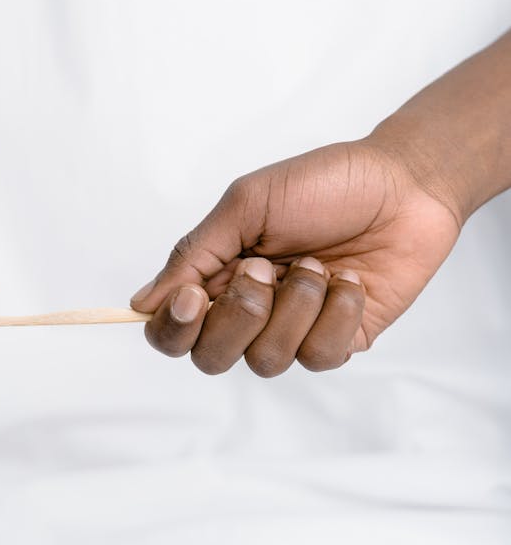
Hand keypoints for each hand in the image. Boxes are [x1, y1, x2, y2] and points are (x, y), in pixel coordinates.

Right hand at [130, 138, 461, 375]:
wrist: (404, 184)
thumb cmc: (324, 184)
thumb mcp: (248, 204)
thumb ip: (194, 254)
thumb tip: (141, 304)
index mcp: (217, 276)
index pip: (171, 330)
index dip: (173, 327)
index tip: (195, 297)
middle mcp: (251, 311)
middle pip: (211, 357)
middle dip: (239, 316)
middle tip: (265, 268)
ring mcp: (294, 330)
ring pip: (266, 360)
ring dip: (295, 305)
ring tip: (318, 264)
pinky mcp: (338, 341)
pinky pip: (319, 356)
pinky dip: (336, 313)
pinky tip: (350, 280)